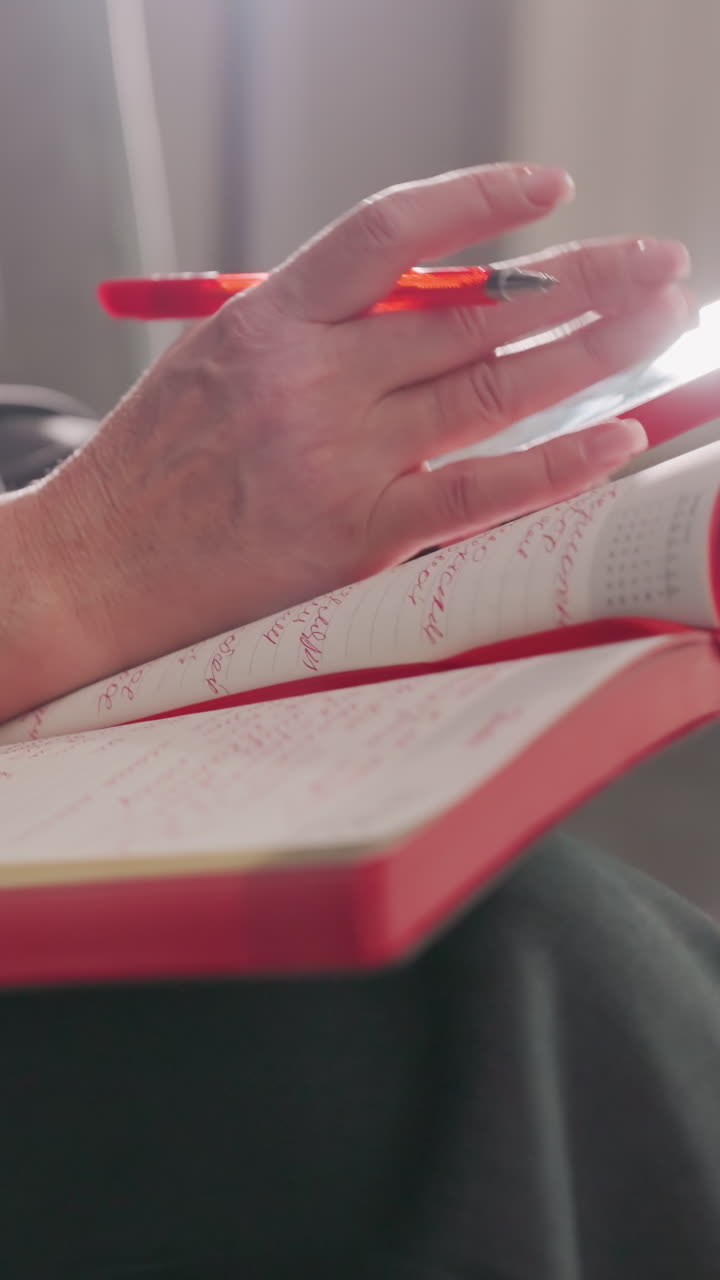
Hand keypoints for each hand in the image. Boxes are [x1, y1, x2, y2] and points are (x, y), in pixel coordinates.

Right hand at [8, 162, 691, 708]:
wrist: (92, 572)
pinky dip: (556, 464)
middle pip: (471, 312)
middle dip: (581, 282)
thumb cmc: (149, 473)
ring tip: (658, 323)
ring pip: (490, 389)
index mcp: (269, 322)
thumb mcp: (215, 363)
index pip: (392, 231)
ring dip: (591, 353)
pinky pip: (479, 492)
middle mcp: (311, 380)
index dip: (482, 202)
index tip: (550, 190)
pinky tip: (615, 436)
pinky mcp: (356, 540)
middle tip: (655, 264)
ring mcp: (338, 460)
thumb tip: (420, 315)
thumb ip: (312, 332)